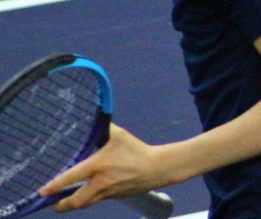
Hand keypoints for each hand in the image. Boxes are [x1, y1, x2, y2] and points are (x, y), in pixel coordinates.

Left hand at [38, 124, 164, 210]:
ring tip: (63, 202)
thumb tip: (93, 118)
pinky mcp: (113, 196)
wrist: (156, 168)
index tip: (42, 191)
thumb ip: (103, 129)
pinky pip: (96, 200)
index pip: (72, 177)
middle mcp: (100, 182)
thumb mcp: (119, 135)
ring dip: (72, 204)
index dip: (55, 185)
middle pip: (75, 201)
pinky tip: (85, 193)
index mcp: (99, 165)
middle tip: (52, 203)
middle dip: (61, 205)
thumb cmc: (136, 150)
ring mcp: (107, 192)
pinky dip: (87, 199)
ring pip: (84, 204)